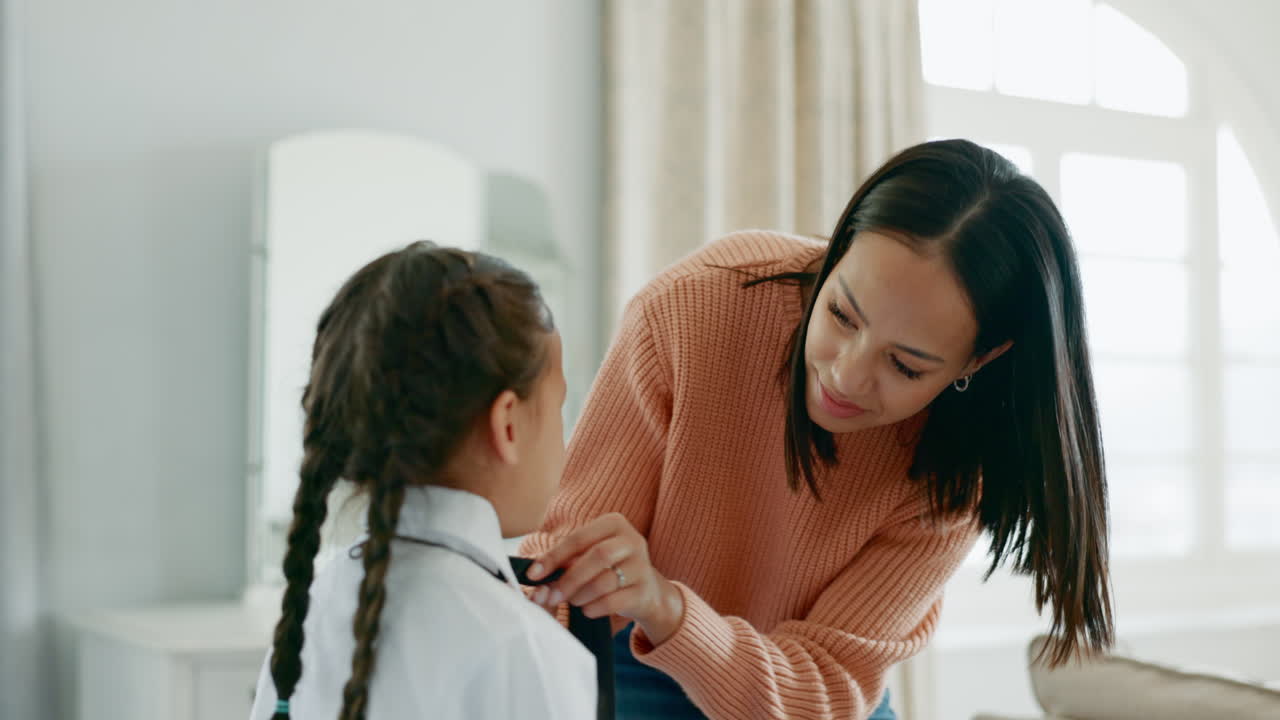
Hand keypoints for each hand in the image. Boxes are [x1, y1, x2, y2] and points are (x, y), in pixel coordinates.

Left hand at [527, 513, 684, 645]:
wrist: (646, 591)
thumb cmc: (608, 569)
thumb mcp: (588, 557)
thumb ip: (563, 562)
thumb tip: (534, 576)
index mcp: (614, 523)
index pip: (578, 538)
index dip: (553, 556)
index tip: (533, 574)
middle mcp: (632, 540)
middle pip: (597, 556)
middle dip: (569, 579)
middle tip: (552, 595)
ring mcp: (642, 566)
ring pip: (605, 580)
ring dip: (581, 595)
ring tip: (573, 601)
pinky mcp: (644, 591)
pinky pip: (614, 601)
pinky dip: (594, 608)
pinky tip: (588, 609)